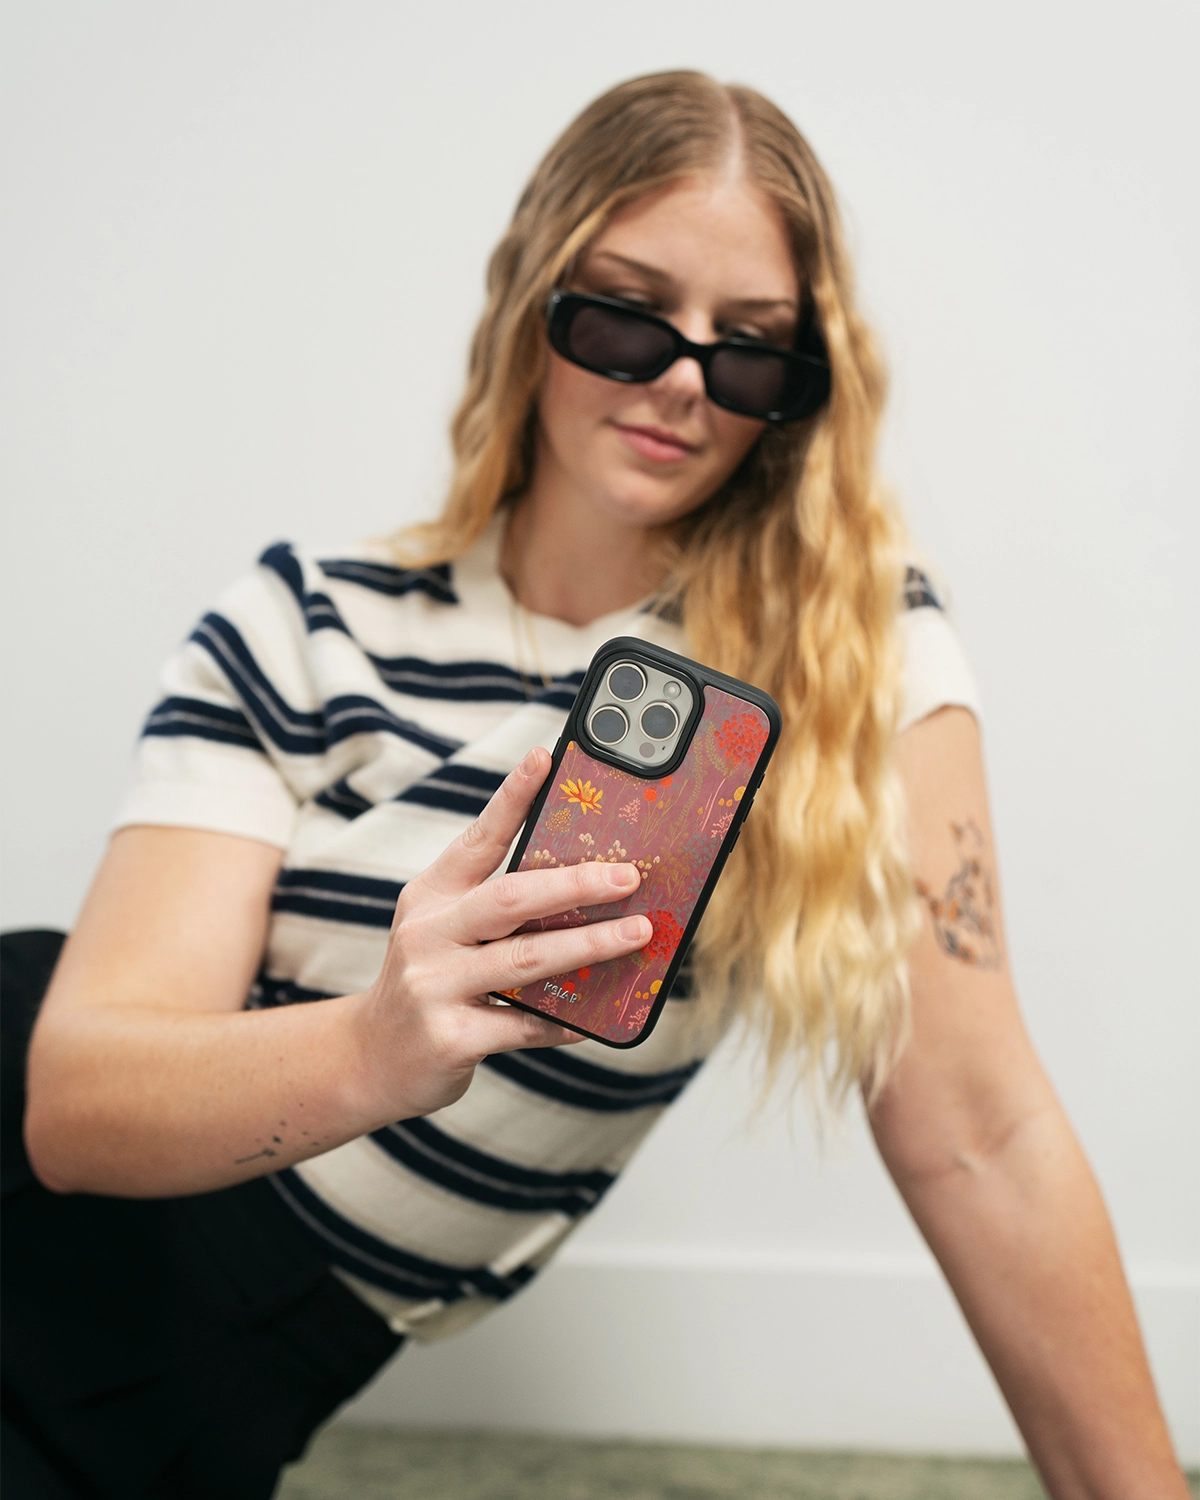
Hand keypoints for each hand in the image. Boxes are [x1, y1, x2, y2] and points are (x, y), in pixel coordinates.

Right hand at [356, 747, 649, 1119]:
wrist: (369, 1057)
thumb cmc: (428, 981)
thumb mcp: (443, 931)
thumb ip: (496, 907)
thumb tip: (585, 886)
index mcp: (432, 896)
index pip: (477, 838)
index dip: (512, 797)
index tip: (546, 758)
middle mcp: (428, 933)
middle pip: (511, 898)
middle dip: (575, 885)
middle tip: (628, 877)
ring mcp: (434, 986)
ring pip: (525, 961)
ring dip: (588, 945)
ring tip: (635, 934)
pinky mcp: (449, 1037)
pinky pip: (522, 1024)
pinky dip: (563, 1020)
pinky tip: (596, 1018)